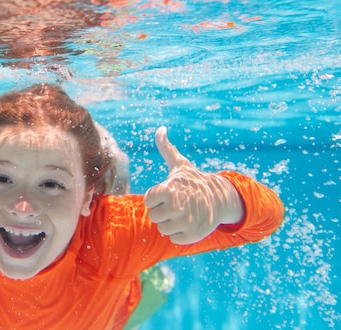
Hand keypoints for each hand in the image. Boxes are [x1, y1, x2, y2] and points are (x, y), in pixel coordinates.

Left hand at [143, 127, 243, 243]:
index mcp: (168, 190)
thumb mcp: (179, 165)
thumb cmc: (194, 181)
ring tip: (183, 213)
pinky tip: (190, 223)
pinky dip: (180, 233)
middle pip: (153, 216)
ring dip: (171, 222)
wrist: (221, 198)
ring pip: (162, 229)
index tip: (169, 192)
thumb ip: (166, 148)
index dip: (156, 197)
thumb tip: (160, 128)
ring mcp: (185, 223)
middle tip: (178, 203)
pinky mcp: (192, 236)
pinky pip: (174, 239)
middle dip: (163, 210)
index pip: (148, 201)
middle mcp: (176, 207)